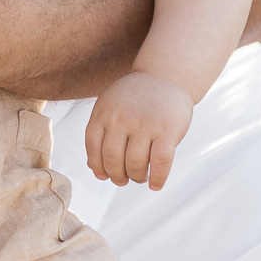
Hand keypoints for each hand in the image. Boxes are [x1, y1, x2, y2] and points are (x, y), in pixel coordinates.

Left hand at [85, 71, 192, 189]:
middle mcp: (122, 118)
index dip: (97, 166)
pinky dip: (157, 178)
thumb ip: (102, 133)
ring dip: (136, 177)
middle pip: (113, 159)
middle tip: (123, 180)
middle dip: (117, 176)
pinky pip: (160, 163)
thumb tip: (94, 169)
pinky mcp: (168, 130)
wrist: (166, 75)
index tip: (104, 175)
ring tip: (140, 177)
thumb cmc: (135, 98)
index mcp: (104, 112)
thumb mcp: (111, 106)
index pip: (93, 147)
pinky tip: (156, 184)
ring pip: (135, 164)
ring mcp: (145, 124)